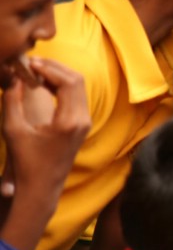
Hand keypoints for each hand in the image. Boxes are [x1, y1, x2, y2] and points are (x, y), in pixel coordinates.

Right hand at [2, 57, 90, 200]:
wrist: (42, 186)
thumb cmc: (25, 162)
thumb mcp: (13, 130)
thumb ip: (11, 101)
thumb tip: (11, 76)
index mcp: (69, 121)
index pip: (68, 82)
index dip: (49, 68)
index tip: (29, 63)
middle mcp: (82, 120)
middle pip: (76, 80)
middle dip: (54, 68)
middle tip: (31, 63)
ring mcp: (85, 122)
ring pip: (78, 87)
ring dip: (58, 75)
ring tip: (34, 71)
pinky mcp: (82, 124)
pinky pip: (76, 96)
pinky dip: (62, 85)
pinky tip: (43, 84)